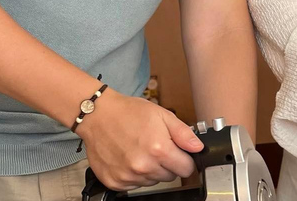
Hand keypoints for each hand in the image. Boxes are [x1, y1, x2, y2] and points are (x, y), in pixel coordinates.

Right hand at [76, 90, 203, 190]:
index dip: (184, 159)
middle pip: (170, 176)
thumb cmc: (129, 112)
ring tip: (140, 150)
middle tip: (155, 146)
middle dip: (167, 163)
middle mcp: (144, 166)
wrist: (98, 115)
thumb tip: (198, 147)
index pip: (186, 169)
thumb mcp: (162, 114)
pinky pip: (134, 185)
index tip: (178, 153)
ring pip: (152, 181)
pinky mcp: (115, 182)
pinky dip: (134, 174)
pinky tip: (128, 157)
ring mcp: (128, 176)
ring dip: (150, 169)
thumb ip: (183, 133)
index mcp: (159, 149)